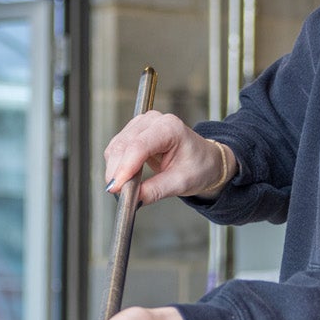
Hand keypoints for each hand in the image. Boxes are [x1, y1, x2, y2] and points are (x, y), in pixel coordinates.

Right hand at [103, 113, 232, 203]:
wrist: (204, 160)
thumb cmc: (199, 166)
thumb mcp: (181, 183)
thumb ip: (156, 190)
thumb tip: (133, 198)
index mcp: (170, 128)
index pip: (139, 146)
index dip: (125, 168)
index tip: (117, 188)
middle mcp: (153, 120)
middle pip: (123, 145)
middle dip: (117, 172)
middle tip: (120, 195)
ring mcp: (141, 124)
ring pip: (115, 147)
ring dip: (115, 170)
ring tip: (127, 188)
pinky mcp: (133, 132)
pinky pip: (116, 149)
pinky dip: (116, 166)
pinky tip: (126, 177)